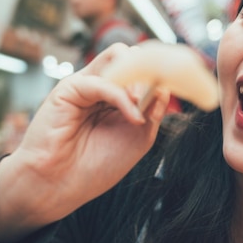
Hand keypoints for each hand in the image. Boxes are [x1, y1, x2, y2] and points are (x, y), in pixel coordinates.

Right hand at [0, 44, 169, 241]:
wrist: (58, 187)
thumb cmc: (94, 167)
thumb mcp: (137, 138)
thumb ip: (152, 112)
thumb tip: (166, 87)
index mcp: (118, 97)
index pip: (145, 70)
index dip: (163, 72)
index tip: (184, 83)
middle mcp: (102, 85)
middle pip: (134, 56)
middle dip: (153, 69)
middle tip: (159, 93)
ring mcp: (86, 84)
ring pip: (119, 55)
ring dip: (138, 75)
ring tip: (141, 102)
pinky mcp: (69, 89)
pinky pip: (102, 81)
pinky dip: (122, 96)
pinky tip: (131, 116)